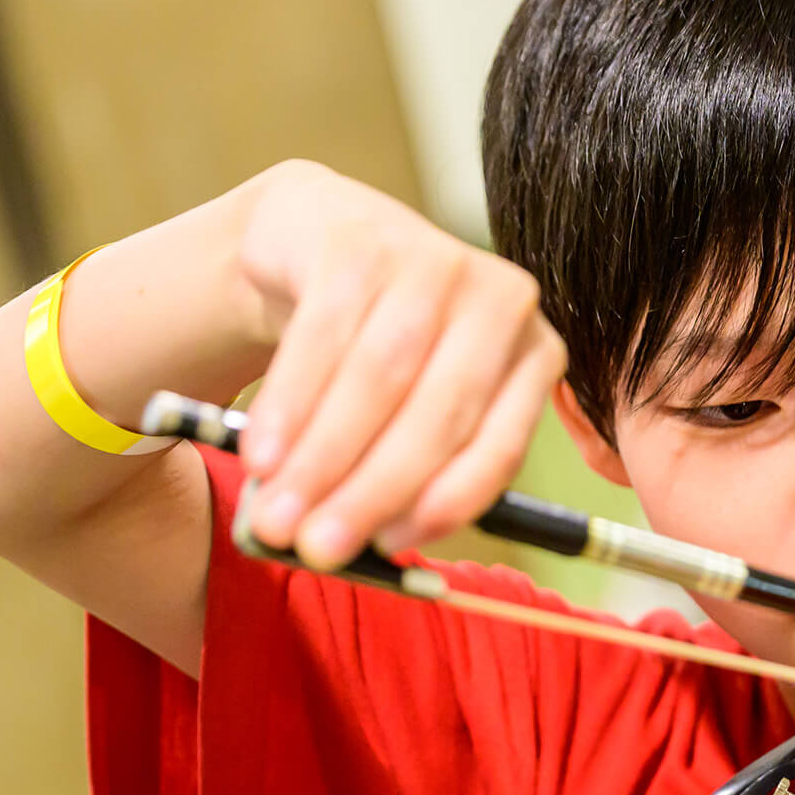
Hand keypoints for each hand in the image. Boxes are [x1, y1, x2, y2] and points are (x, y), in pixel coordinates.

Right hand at [233, 159, 565, 567]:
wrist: (324, 243)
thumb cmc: (385, 351)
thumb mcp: (424, 407)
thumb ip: (420, 474)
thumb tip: (376, 551)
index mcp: (534, 356)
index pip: (499, 444)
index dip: (446, 501)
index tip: (389, 549)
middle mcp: (500, 302)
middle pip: (438, 414)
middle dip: (372, 490)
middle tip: (316, 548)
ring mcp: (434, 262)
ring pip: (378, 379)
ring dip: (322, 459)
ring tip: (274, 517)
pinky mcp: (363, 243)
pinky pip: (322, 336)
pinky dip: (288, 406)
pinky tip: (260, 455)